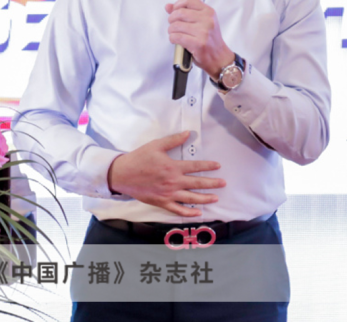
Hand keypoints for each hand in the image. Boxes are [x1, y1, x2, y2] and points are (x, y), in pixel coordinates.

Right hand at [107, 131, 225, 216]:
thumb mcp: (156, 145)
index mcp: (172, 167)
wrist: (123, 174)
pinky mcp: (162, 203)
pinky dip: (188, 213)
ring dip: (204, 198)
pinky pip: (177, 210)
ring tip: (215, 198)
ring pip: (190, 198)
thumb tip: (188, 133)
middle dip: (212, 183)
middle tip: (223, 183)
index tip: (218, 166)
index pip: (195, 166)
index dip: (208, 166)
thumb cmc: (139, 158)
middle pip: (197, 183)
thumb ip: (173, 140)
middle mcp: (173, 182)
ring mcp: (168, 194)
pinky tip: (198, 213)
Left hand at [166, 0, 232, 79]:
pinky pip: (177, 37)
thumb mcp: (203, 22)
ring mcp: (203, 32)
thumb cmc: (210, 40)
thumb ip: (186, 12)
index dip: (178, 4)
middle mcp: (207, 20)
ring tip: (174, 33)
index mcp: (209, 12)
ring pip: (176, 25)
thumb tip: (168, 6)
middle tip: (173, 24)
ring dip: (171, 30)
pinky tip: (176, 40)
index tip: (175, 10)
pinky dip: (172, 38)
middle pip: (180, 13)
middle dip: (171, 19)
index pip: (189, 0)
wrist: (219, 57)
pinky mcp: (198, 44)